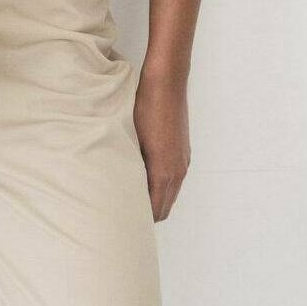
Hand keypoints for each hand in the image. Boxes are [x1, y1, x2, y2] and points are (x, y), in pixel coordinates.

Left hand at [133, 65, 191, 220]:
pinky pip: (174, 179)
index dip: (141, 219)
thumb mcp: (132, 140)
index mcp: (165, 172)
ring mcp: (183, 161)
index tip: (124, 220)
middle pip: (165, 207)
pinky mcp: (183, 152)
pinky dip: (162, 185)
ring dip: (156, 199)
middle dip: (148, 213)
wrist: (166, 84)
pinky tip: (144, 176)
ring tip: (132, 196)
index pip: (156, 210)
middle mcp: (178, 170)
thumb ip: (131, 168)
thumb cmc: (145, 108)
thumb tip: (123, 187)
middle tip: (125, 212)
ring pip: (170, 193)